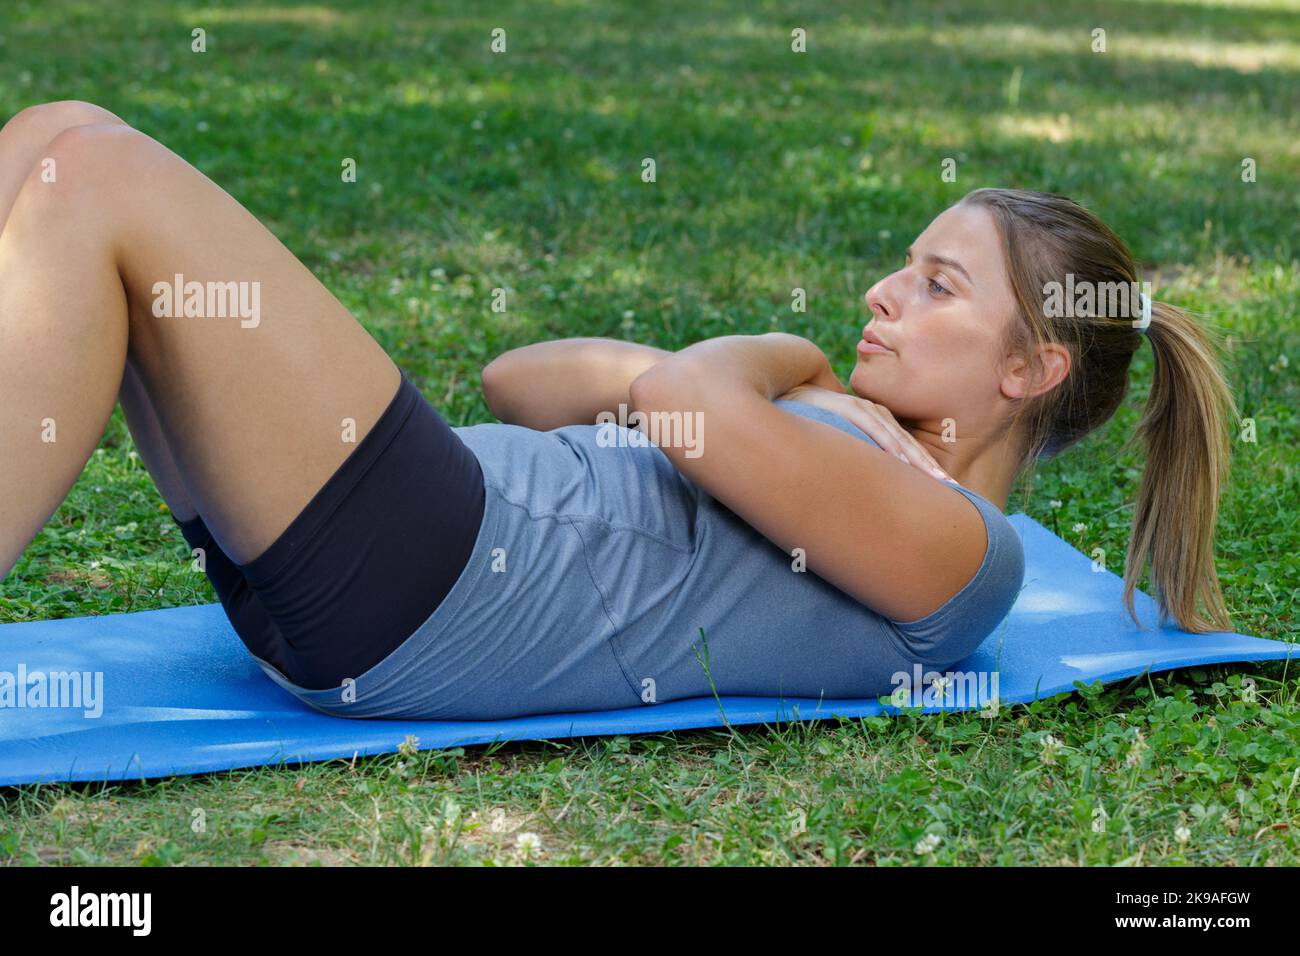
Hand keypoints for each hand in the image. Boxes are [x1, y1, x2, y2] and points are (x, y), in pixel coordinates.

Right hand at [775, 385, 954, 482]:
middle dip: (931, 468)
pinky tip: (906, 463)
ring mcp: (862, 410)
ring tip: (940, 481)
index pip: (903, 448)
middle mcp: (873, 414)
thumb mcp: (831, 436)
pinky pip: (875, 430)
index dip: (923, 467)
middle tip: (955, 489)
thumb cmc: (803, 417)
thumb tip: (852, 480)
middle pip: (909, 445)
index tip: (945, 490)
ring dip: (919, 460)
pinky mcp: (847, 408)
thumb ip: (847, 450)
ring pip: (898, 439)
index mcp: (872, 422)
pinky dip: (892, 446)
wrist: (780, 386)